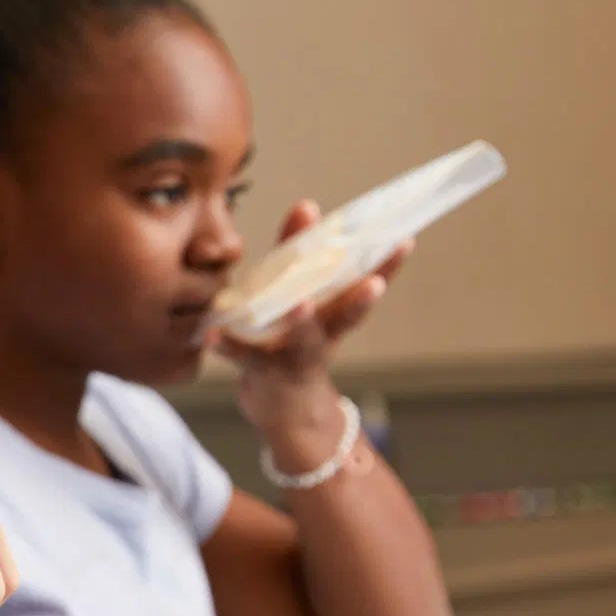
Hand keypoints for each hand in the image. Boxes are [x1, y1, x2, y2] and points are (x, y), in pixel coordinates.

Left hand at [213, 201, 409, 470]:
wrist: (284, 408)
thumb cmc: (295, 341)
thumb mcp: (306, 299)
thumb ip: (300, 255)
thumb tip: (307, 207)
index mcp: (336, 314)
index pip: (365, 285)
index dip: (387, 265)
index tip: (404, 240)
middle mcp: (322, 334)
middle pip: (344, 316)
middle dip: (358, 300)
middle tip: (372, 284)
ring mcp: (293, 355)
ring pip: (302, 339)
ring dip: (302, 321)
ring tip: (300, 305)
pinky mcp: (260, 370)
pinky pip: (241, 356)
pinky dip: (226, 345)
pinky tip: (211, 333)